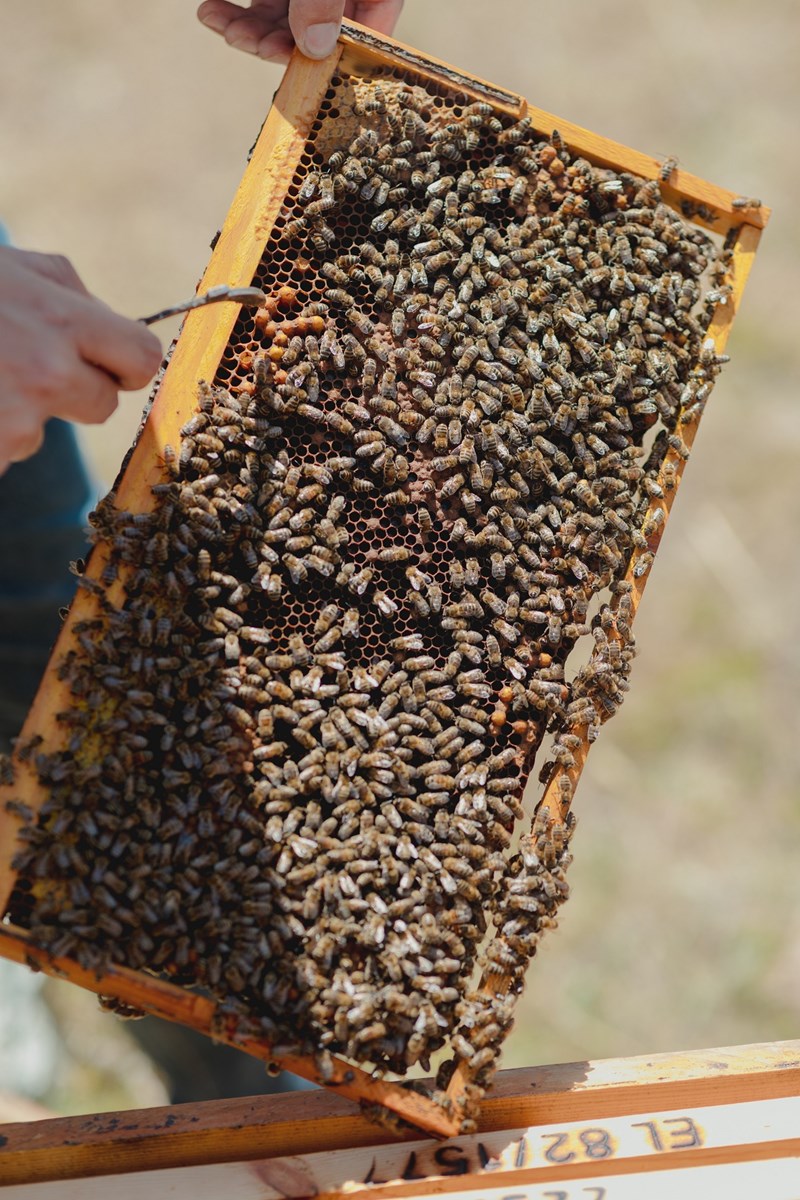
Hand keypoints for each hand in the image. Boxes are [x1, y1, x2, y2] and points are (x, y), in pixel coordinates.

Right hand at [0, 247, 161, 474]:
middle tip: (25, 367)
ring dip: (14, 415)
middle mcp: (48, 373)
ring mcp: (18, 420)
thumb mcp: (11, 269)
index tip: (112, 366)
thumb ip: (66, 291)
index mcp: (60, 319)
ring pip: (40, 432)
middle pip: (103, 404)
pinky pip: (3, 453)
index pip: (142, 356)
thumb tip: (106, 318)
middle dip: (74, 392)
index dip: (129, 365)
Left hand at [197, 0, 403, 62]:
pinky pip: (266, 0)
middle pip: (316, 31)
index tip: (302, 75)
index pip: (368, 34)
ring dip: (248, 26)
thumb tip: (315, 49)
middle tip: (243, 41)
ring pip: (283, 18)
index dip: (335, 60)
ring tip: (214, 18)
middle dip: (274, 41)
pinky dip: (236, 7)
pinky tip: (211, 9)